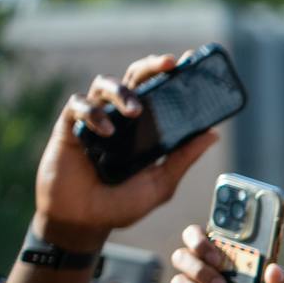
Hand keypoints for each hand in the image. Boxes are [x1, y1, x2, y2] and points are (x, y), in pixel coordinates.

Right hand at [37, 53, 219, 251]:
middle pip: (134, 78)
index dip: (172, 76)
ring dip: (122, 91)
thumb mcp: (160, 183)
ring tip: (135, 110)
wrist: (84, 221)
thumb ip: (183, 158)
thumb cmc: (121, 204)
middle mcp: (121, 119)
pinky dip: (94, 113)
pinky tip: (106, 131)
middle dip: (151, 66)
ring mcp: (95, 120)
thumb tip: (213, 134)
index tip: (189, 60)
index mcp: (145, 129)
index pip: (159, 93)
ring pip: (104, 84)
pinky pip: (79, 105)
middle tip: (168, 64)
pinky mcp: (70, 127)